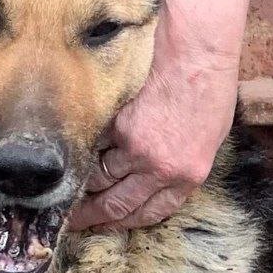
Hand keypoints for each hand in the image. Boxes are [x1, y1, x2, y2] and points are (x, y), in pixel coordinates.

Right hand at [67, 9, 239, 232]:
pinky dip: (80, 150)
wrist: (196, 48)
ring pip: (97, 176)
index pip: (148, 213)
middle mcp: (158, 167)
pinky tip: (69, 151)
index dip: (122, 222)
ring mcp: (133, 145)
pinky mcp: (113, 122)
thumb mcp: (208, 136)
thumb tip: (155, 181)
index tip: (104, 224)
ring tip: (64, 185)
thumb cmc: (208, 86)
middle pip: (115, 204)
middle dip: (90, 215)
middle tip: (71, 218)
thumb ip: (181, 164)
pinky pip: (90, 146)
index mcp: (186, 175)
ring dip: (81, 182)